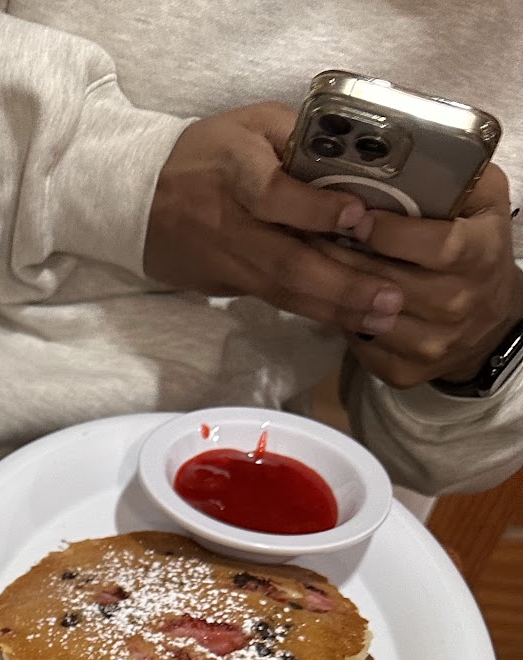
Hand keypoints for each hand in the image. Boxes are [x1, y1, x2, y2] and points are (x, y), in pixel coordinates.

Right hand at [145, 104, 405, 334]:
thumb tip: (353, 155)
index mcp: (235, 171)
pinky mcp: (228, 284)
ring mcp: (228, 261)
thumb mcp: (249, 122)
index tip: (357, 215)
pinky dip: (316, 310)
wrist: (137, 200)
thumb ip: (297, 133)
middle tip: (391, 297)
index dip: (313, 210)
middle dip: (342, 282)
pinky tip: (353, 319)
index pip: (272, 195)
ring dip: (336, 308)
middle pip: (287, 261)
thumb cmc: (204, 153)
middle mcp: (230, 224)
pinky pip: (277, 298)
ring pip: (285, 290)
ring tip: (382, 317)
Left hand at [329, 166, 522, 386]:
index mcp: (481, 255)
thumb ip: (461, 175)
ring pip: (370, 318)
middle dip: (347, 258)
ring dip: (336, 290)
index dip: (393, 233)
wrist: (489, 319)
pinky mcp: (406, 372)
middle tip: (311, 235)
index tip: (357, 217)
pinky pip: (362, 347)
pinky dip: (342, 322)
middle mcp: (460, 305)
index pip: (438, 246)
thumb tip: (417, 148)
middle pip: (392, 284)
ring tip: (310, 263)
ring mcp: (432, 345)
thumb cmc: (478, 245)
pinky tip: (329, 298)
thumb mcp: (484, 202)